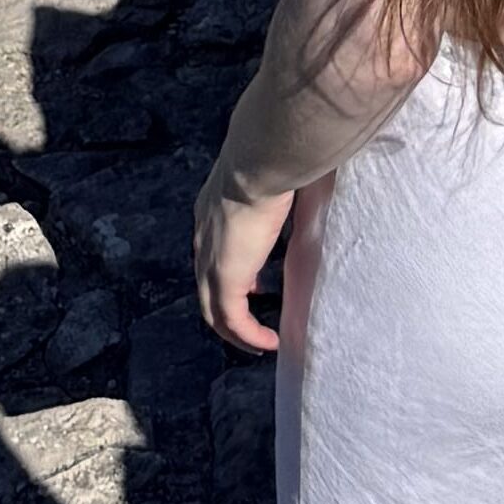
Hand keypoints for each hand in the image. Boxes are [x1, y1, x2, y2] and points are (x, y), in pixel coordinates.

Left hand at [196, 163, 295, 356]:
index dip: (230, 274)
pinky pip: (233, 320)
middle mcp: (203, 241)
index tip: (253, 285)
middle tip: (250, 324)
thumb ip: (277, 189)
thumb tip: (299, 181)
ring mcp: (211, 262)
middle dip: (228, 310)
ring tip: (258, 342)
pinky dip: (248, 336)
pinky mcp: (226, 279)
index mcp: (210, 213)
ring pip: (213, 310)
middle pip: (207, 287)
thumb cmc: (271, 161)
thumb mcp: (269, 179)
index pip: (212, 254)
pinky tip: (269, 342)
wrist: (258, 163)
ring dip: (235, 331)